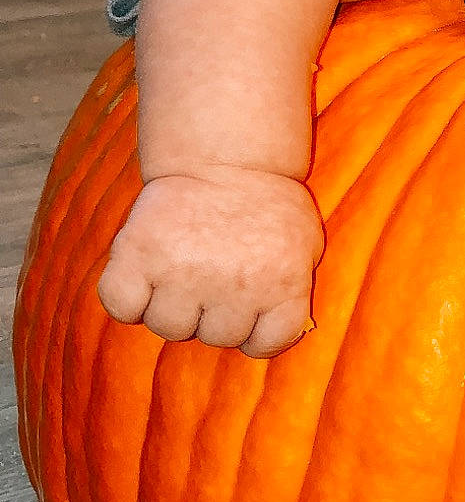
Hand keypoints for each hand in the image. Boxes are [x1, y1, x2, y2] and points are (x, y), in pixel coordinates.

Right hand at [97, 168, 323, 357]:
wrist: (228, 156)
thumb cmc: (268, 204)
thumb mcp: (305, 245)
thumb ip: (296, 290)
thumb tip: (282, 332)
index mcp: (282, 285)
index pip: (266, 345)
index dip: (255, 332)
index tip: (249, 310)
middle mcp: (236, 285)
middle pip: (215, 337)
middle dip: (213, 313)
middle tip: (212, 277)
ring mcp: (186, 272)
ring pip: (169, 327)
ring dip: (171, 307)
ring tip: (180, 272)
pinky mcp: (139, 254)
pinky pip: (123, 306)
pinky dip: (127, 299)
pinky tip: (144, 278)